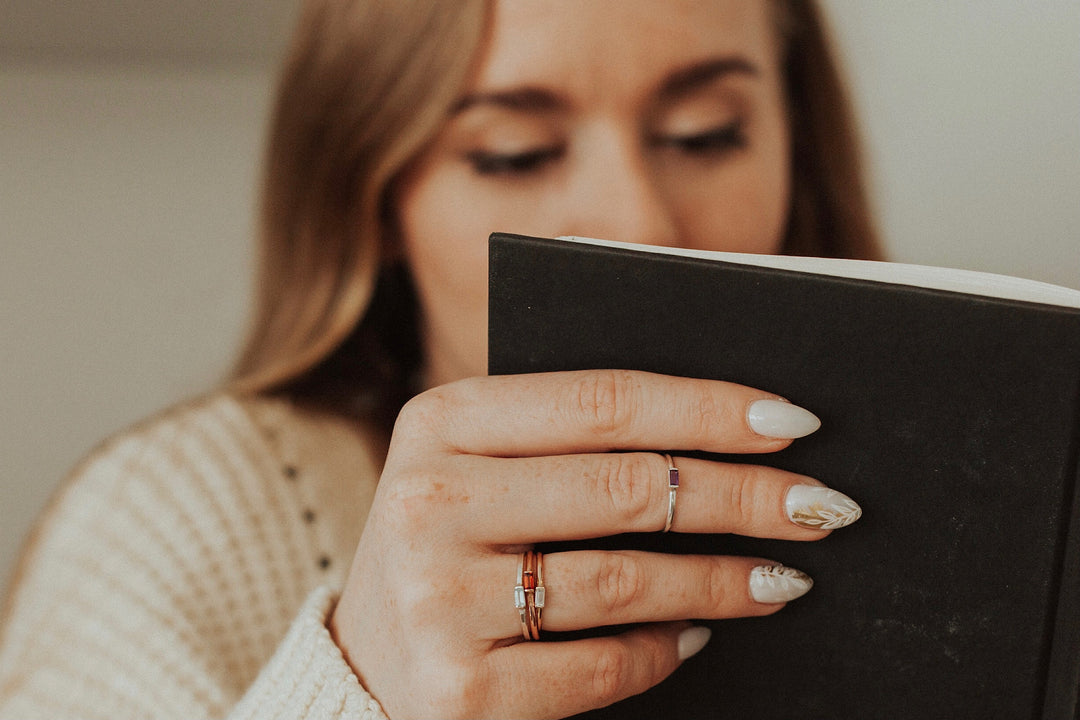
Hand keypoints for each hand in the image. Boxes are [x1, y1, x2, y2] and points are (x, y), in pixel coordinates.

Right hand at [329, 370, 855, 718]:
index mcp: (440, 423)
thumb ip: (569, 445)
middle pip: (625, 486)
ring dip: (723, 579)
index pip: (602, 400)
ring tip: (785, 576)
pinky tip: (699, 636)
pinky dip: (665, 652)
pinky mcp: (461, 691)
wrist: (361, 668)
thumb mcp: (477, 471)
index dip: (709, 408)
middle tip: (820, 504)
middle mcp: (429, 502)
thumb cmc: (448, 548)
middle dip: (743, 494)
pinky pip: (601, 667)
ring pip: (624, 581)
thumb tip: (725, 440)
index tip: (791, 420)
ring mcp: (439, 600)